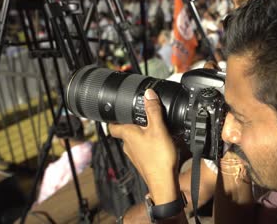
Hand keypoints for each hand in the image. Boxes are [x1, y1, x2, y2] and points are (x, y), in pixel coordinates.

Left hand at [109, 89, 178, 203]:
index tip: (117, 111)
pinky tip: (160, 144)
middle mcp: (128, 145)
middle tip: (145, 117)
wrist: (164, 182)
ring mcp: (135, 155)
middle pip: (125, 131)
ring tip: (156, 129)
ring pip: (134, 141)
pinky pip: (143, 149)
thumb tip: (148, 95)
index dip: (113, 117)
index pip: (112, 125)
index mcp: (127, 135)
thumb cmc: (159, 158)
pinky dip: (149, 144)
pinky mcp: (143, 162)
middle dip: (134, 124)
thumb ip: (153, 110)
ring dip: (142, 134)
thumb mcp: (159, 129)